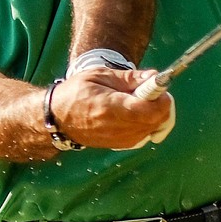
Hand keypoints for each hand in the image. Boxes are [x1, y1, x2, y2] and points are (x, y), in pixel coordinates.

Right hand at [51, 68, 176, 150]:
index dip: (162, 98)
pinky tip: (134, 113)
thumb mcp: (99, 75)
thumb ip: (129, 77)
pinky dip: (148, 122)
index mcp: (110, 107)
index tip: (158, 86)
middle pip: (158, 119)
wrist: (58, 119)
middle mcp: (117, 128)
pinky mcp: (122, 145)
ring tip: (137, 101)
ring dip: (156, 112)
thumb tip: (155, 77)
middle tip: (148, 90)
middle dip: (161, 103)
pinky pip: (148, 133)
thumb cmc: (76, 92)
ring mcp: (121, 140)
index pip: (151, 109)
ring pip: (156, 127)